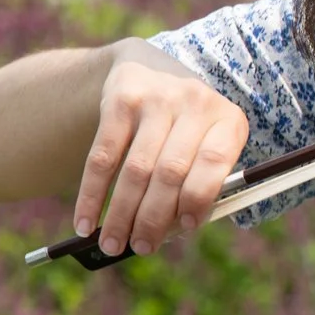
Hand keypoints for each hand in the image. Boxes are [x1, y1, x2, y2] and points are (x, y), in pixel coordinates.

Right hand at [78, 41, 248, 257]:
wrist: (149, 65)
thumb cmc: (186, 124)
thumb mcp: (206, 141)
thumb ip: (198, 181)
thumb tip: (169, 232)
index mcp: (228, 120)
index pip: (215, 163)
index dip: (198, 199)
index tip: (183, 229)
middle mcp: (195, 104)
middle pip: (171, 172)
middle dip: (153, 218)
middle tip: (140, 248)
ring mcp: (157, 99)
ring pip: (136, 169)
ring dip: (121, 214)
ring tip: (112, 244)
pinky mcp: (119, 100)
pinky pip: (102, 157)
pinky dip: (92, 195)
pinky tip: (86, 222)